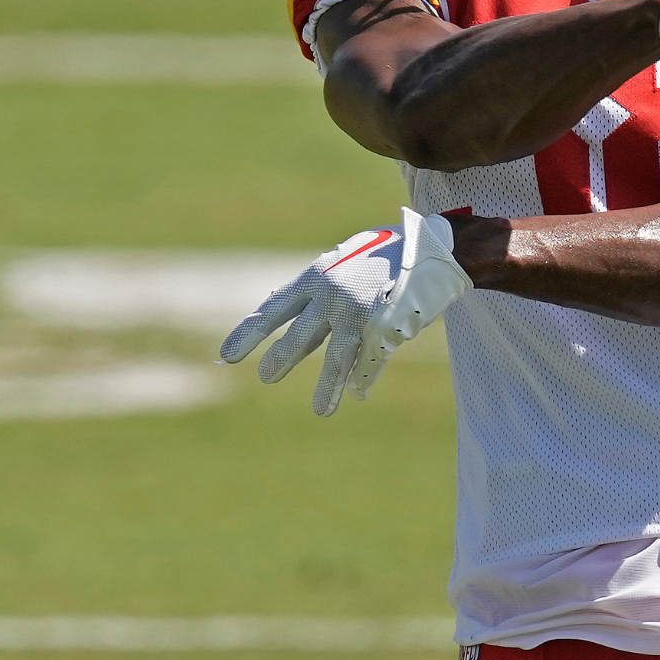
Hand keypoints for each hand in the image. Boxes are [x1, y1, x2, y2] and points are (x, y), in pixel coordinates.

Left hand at [218, 208, 470, 415]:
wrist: (433, 248)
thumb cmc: (384, 254)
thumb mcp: (344, 263)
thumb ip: (320, 293)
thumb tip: (293, 322)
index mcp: (317, 276)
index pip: (274, 308)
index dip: (249, 332)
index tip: (227, 355)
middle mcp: (333, 295)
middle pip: (300, 335)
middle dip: (281, 358)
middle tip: (265, 376)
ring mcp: (361, 312)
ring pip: (337, 357)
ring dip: (328, 386)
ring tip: (320, 412)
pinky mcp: (386, 327)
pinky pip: (370, 361)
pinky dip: (364, 377)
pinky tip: (357, 393)